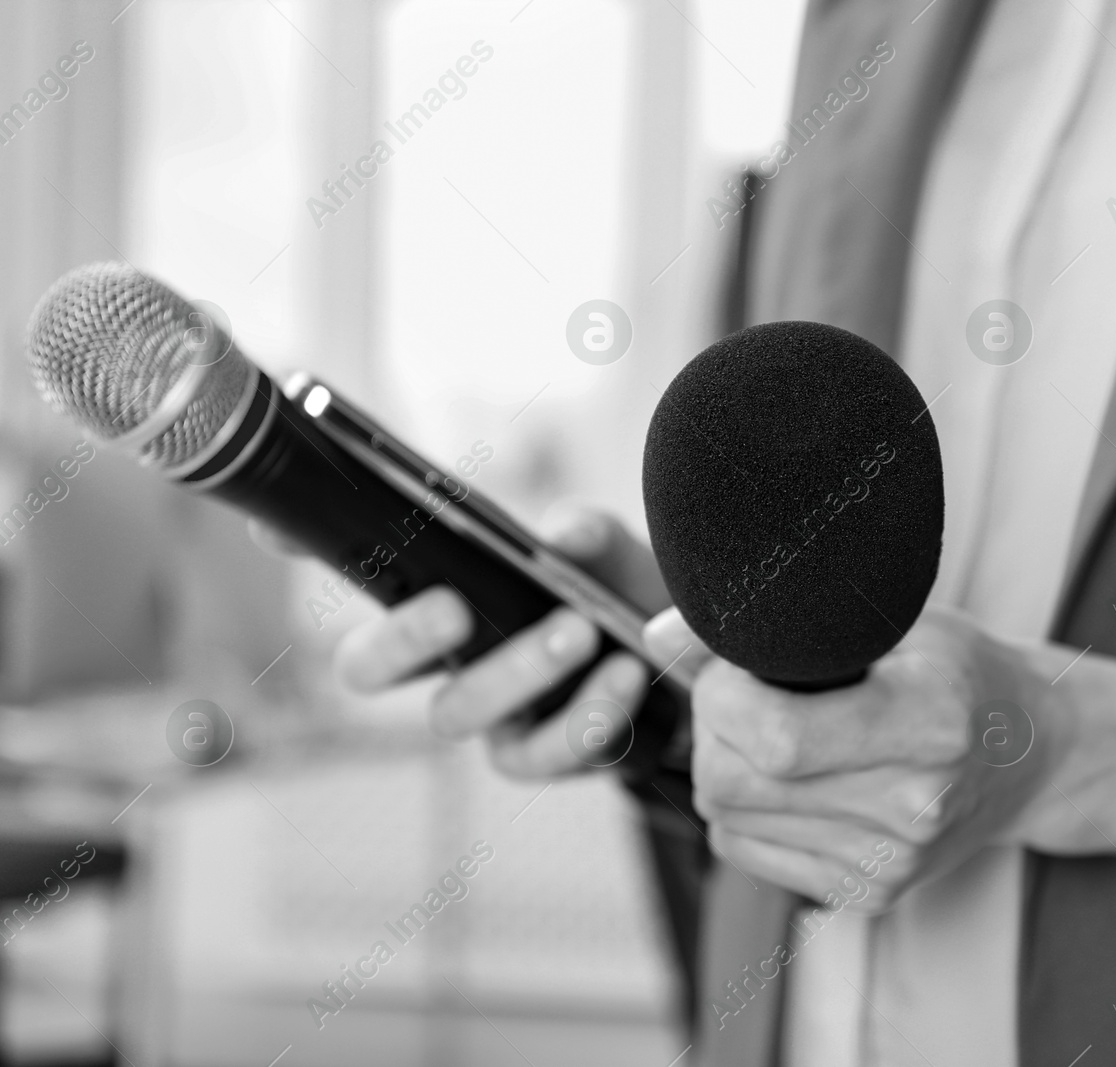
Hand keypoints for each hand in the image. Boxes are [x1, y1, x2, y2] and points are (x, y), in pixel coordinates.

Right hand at [321, 501, 670, 778]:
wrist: (686, 663)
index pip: (351, 563)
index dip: (293, 540)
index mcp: (435, 589)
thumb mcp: (608, 552)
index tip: (269, 519)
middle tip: (453, 607)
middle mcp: (439, 658)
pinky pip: (539, 753)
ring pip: (451, 715)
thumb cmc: (620, 594)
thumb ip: (584, 536)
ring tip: (577, 633)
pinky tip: (623, 677)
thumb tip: (560, 536)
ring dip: (513, 672)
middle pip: (365, 667)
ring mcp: (482, 715)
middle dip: (399, 637)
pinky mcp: (536, 756)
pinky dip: (583, 714)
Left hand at [645, 605, 1060, 913]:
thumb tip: (660, 636)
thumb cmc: (955, 670)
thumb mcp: (886, 619)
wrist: (1028, 756)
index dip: (722, 696)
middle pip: (735, 784)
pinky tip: (785, 774)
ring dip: (720, 766)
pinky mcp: (871, 893)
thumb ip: (775, 624)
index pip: (778, 738)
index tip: (729, 664)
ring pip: (726, 821)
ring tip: (766, 726)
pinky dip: (740, 808)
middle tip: (739, 689)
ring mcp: (892, 861)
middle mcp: (915, 806)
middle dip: (710, 727)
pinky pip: (744, 852)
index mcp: (931, 723)